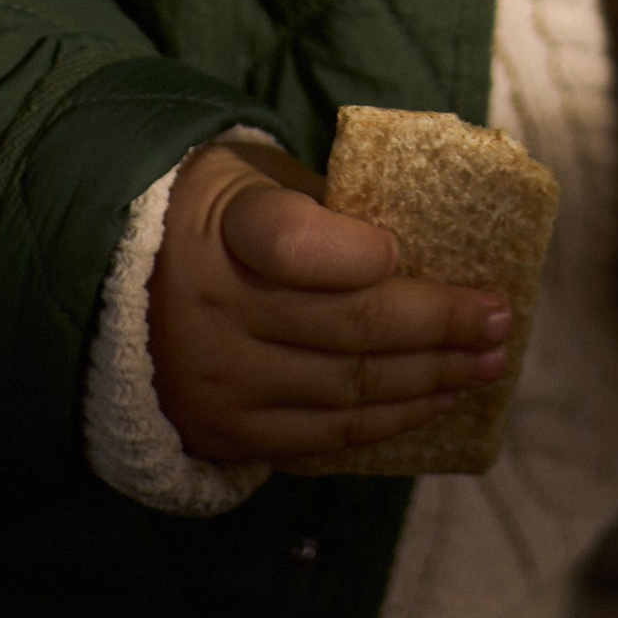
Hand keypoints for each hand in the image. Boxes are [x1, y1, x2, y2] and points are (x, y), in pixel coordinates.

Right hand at [147, 138, 511, 471]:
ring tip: (488, 362)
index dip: (357, 252)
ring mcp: (219, 380)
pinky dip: (389, 421)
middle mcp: (213, 309)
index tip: (400, 250)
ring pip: (349, 388)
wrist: (117, 286)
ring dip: (431, 378)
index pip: (295, 242)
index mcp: (224, 227)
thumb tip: (430, 247)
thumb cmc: (222, 217)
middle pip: (349, 325)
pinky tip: (436, 400)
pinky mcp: (224, 432)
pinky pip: (324, 436)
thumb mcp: (261, 180)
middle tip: (500, 318)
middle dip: (440, 324)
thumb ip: (331, 207)